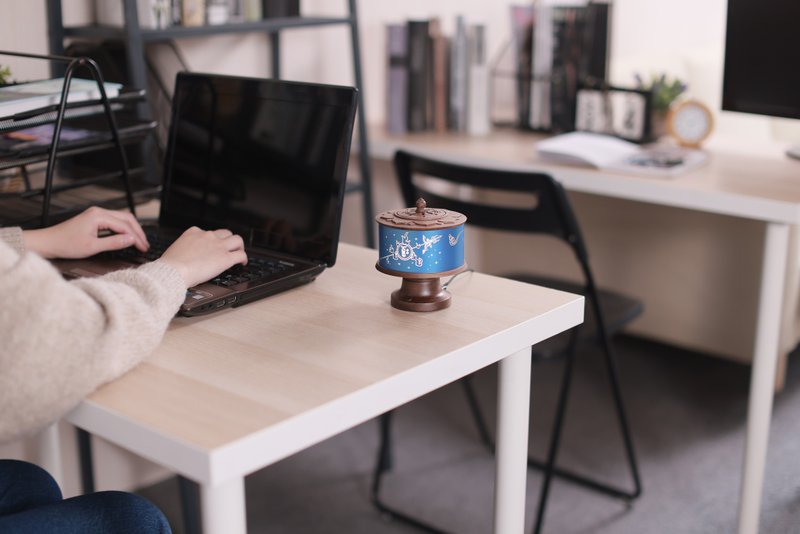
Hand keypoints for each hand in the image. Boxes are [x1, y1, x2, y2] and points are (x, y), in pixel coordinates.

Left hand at [23, 206, 148, 258]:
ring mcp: (96, 214)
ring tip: (139, 241)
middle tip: (145, 245)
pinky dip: (123, 228)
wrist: (48, 242)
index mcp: (99, 216)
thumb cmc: (66, 244)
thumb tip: (131, 240)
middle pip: (126, 218)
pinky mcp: (94, 218)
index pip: (125, 226)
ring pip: (121, 218)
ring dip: (132, 229)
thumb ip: (114, 243)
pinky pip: (114, 221)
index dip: (136, 238)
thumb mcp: (92, 247)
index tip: (144, 248)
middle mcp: (99, 211)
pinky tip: (127, 236)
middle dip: (137, 232)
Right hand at [158, 227, 246, 287]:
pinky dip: (244, 258)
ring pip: (237, 240)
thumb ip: (184, 249)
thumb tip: (184, 255)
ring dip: (239, 246)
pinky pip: (240, 255)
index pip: (208, 232)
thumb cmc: (170, 264)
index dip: (212, 240)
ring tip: (239, 253)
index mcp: (194, 232)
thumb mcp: (175, 249)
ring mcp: (218, 246)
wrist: (173, 270)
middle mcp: (207, 236)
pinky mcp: (225, 258)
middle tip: (229, 248)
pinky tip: (242, 263)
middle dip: (228, 240)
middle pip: (225, 233)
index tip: (213, 246)